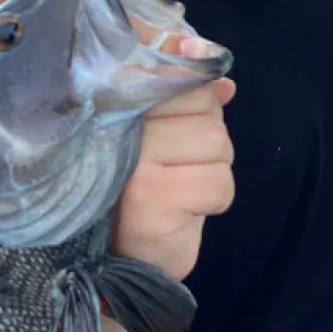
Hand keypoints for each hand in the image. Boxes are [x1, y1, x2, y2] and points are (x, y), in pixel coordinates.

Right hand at [113, 36, 236, 282]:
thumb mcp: (156, 138)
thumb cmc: (139, 192)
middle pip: (200, 103)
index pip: (167, 67)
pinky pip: (219, 181)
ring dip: (213, 166)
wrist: (120, 263)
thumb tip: (225, 80)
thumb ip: (184, 101)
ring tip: (180, 183)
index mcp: (107, 105)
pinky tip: (186, 208)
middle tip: (177, 158)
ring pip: (215, 140)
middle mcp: (112, 128)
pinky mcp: (153, 199)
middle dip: (206, 130)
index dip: (192, 75)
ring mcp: (132, 164)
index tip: (191, 79)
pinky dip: (215, 197)